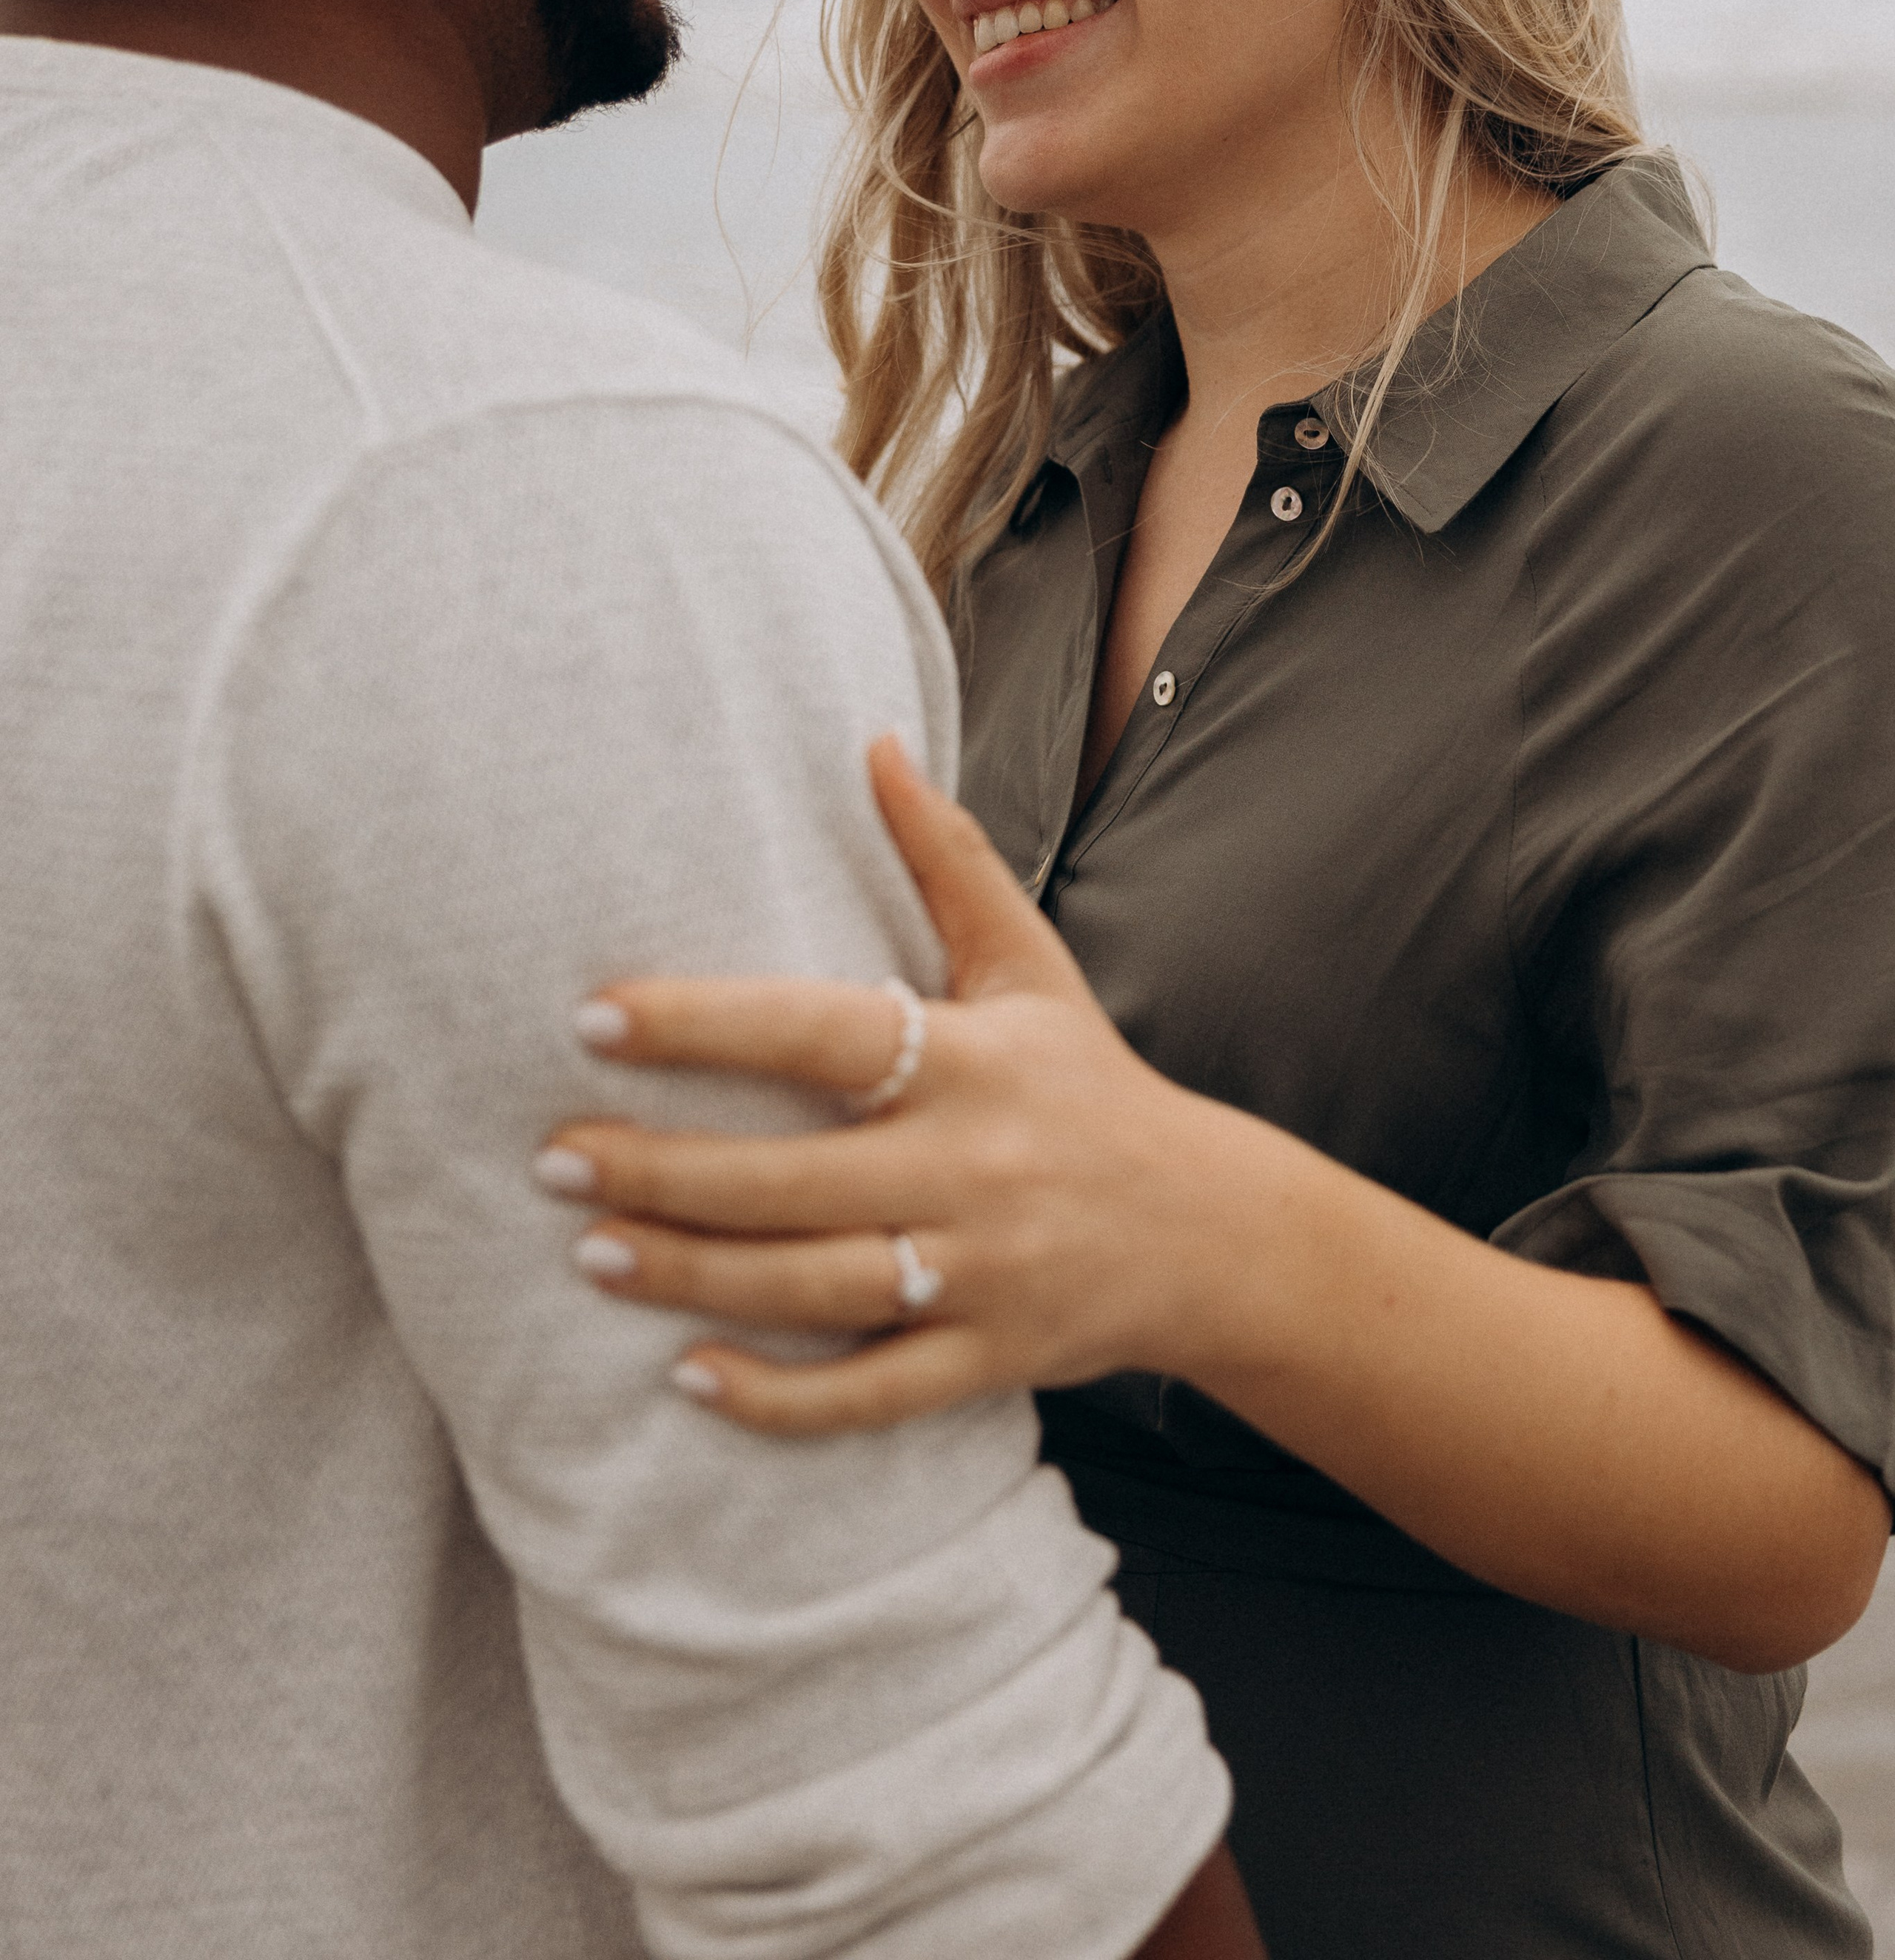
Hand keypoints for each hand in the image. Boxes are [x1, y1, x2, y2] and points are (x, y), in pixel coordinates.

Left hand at [537, 735, 1276, 1431]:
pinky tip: (690, 1380)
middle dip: (661, 1171)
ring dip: (692, 1277)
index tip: (594, 1015)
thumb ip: (946, 856)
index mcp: (973, 1060)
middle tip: (552, 1157)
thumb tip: (872, 742)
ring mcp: (979, 1275)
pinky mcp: (986, 1361)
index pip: (819, 1032)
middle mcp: (973, 1168)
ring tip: (590, 1251)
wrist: (1212, 1232)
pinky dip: (779, 1399)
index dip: (704, 1024)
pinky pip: (868, 1395)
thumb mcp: (1029, 962)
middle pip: (791, 1179)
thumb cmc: (1089, 1081)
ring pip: (813, 1288)